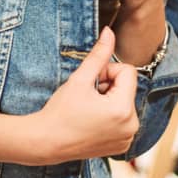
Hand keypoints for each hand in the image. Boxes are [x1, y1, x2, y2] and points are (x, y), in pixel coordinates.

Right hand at [33, 27, 139, 161]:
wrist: (47, 142)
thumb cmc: (60, 111)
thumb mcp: (80, 79)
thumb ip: (99, 54)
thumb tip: (110, 32)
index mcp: (123, 109)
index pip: (128, 72)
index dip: (107, 72)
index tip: (91, 82)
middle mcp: (131, 126)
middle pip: (127, 87)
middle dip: (109, 86)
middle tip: (87, 96)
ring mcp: (128, 138)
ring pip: (125, 102)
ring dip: (110, 100)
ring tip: (89, 109)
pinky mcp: (123, 145)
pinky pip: (124, 119)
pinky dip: (111, 116)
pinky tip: (92, 121)